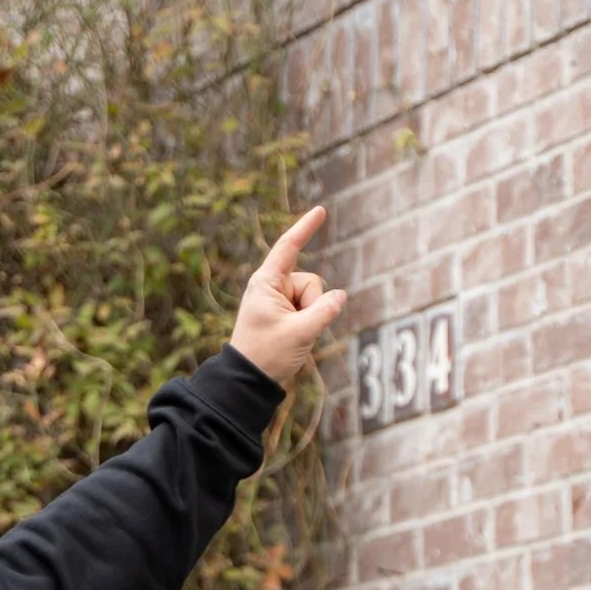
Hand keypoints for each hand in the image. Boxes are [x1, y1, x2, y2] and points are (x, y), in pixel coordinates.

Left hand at [228, 206, 345, 385]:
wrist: (249, 379)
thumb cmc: (267, 354)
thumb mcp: (301, 333)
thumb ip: (325, 311)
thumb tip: (341, 295)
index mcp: (266, 283)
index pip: (289, 247)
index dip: (306, 227)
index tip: (321, 210)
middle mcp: (272, 286)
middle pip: (311, 281)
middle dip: (313, 303)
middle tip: (294, 330)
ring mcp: (279, 300)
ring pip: (314, 297)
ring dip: (311, 316)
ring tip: (291, 335)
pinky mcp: (285, 312)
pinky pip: (310, 309)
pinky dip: (309, 321)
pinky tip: (294, 336)